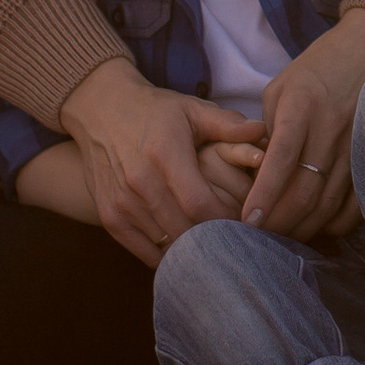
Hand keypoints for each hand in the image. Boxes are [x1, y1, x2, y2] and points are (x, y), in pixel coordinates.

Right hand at [58, 56, 261, 266]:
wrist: (101, 110)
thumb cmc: (156, 111)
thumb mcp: (193, 109)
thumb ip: (228, 124)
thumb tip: (263, 131)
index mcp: (166, 156)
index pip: (201, 204)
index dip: (226, 219)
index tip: (246, 222)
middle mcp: (140, 182)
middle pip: (185, 229)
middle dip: (214, 238)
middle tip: (236, 239)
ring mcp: (121, 202)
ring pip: (165, 243)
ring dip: (193, 248)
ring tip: (215, 244)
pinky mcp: (109, 217)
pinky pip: (143, 251)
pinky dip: (167, 255)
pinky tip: (186, 248)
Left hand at [241, 4, 364, 238]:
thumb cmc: (318, 68)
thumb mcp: (282, 87)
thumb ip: (267, 129)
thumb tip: (253, 175)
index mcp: (303, 106)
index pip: (281, 158)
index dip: (263, 193)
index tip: (247, 221)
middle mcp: (332, 127)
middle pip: (304, 190)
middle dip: (278, 222)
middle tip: (257, 239)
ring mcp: (357, 144)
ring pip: (328, 203)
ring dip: (303, 227)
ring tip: (282, 238)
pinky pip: (355, 204)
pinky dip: (334, 223)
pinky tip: (317, 226)